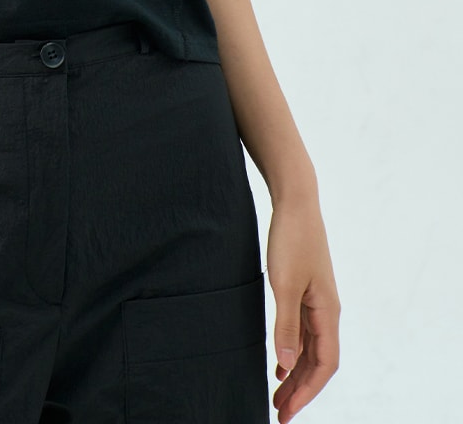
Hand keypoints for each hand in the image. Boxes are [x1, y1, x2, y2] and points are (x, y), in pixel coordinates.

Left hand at [266, 193, 340, 421]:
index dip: (307, 391)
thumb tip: (286, 364)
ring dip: (296, 372)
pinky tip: (280, 361)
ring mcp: (318, 300)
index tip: (288, 411)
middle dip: (300, 389)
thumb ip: (286, 325)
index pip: (324, 364)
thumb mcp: (284, 284)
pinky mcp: (306, 290)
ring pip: (311, 348)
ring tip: (277, 394)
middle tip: (279, 412)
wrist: (295, 202)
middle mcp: (327, 310)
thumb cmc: (291, 239)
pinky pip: (304, 331)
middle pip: (319, 361)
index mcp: (327, 311)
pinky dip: (293, 350)